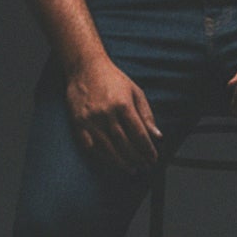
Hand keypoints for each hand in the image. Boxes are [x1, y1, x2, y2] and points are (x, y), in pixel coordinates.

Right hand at [64, 56, 161, 172]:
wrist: (85, 67)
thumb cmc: (113, 79)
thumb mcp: (135, 92)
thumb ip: (146, 115)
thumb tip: (157, 136)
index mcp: (123, 105)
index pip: (139, 134)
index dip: (148, 149)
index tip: (154, 158)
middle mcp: (107, 114)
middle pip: (125, 144)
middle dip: (137, 158)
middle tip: (145, 166)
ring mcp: (91, 120)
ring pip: (108, 148)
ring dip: (121, 162)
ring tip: (132, 169)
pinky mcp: (78, 123)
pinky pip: (91, 146)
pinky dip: (102, 157)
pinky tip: (111, 162)